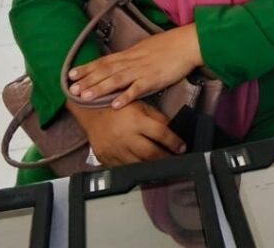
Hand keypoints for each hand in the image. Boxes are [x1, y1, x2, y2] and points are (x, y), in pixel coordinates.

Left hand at [68, 24, 202, 109]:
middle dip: (87, 80)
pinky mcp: (154, 78)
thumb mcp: (147, 48)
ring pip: (116, 80)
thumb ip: (134, 56)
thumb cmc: (170, 45)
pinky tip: (115, 104)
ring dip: (100, 88)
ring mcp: (142, 70)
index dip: (87, 68)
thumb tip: (123, 61)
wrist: (188, 43)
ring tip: (85, 97)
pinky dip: (125, 96)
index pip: (104, 61)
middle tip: (71, 90)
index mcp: (130, 54)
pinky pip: (137, 89)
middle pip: (105, 71)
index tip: (71, 74)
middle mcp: (132, 61)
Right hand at [68, 100, 185, 167]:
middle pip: (151, 153)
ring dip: (152, 166)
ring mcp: (115, 149)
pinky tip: (142, 167)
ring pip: (138, 164)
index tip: (182, 147)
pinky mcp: (106, 158)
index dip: (174, 142)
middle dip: (166, 158)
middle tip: (175, 159)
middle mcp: (126, 137)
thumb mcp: (141, 106)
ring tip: (162, 165)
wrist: (91, 110)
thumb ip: (157, 118)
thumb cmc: (118, 106)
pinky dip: (134, 168)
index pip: (161, 133)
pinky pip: (123, 168)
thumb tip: (174, 130)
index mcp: (136, 121)